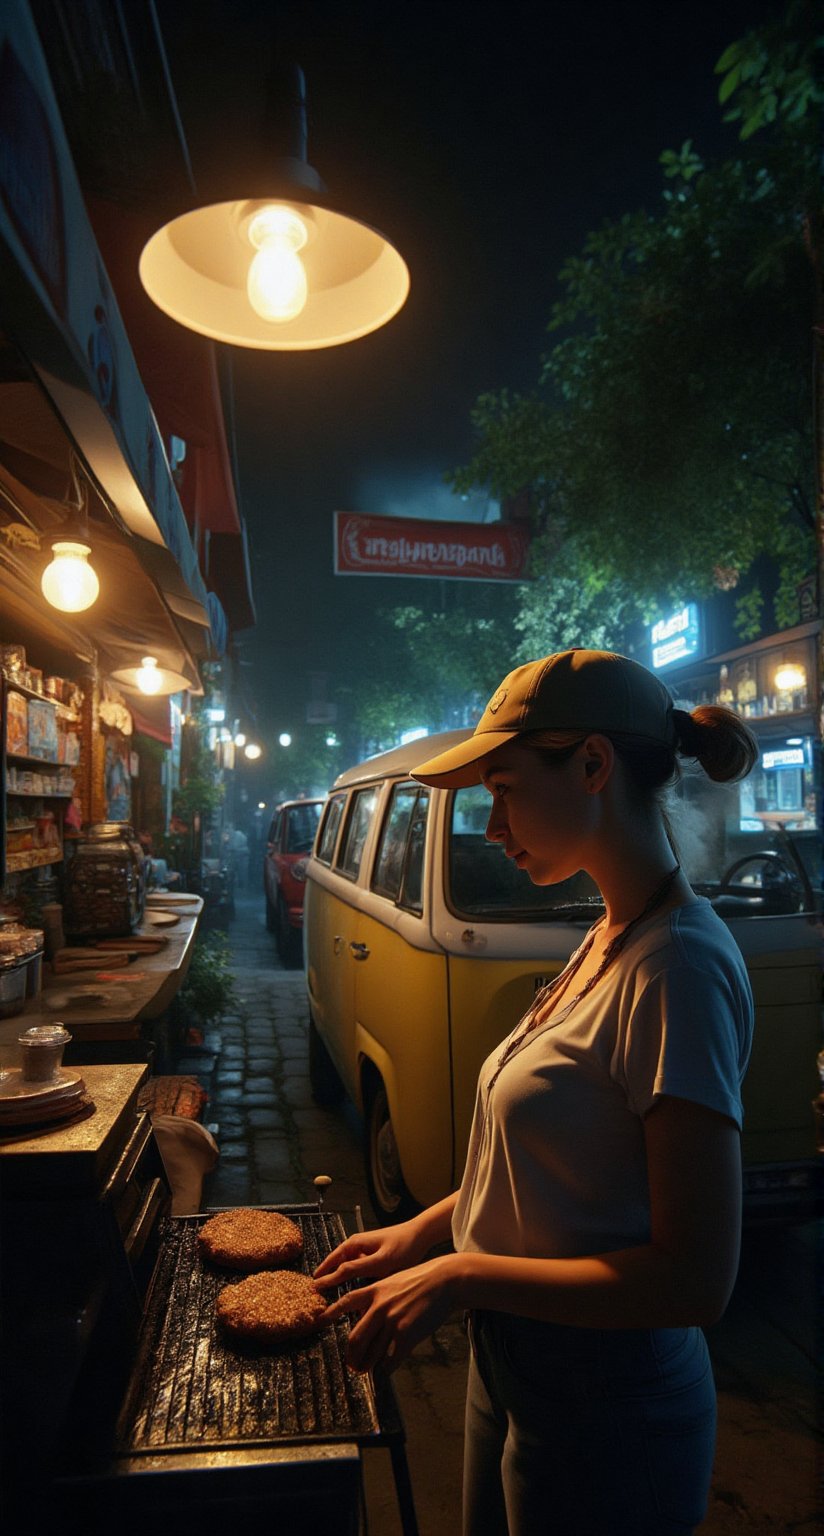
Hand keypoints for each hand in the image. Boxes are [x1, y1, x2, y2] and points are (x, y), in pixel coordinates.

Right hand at [313, 1219, 428, 1289]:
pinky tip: (355, 1294)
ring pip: (347, 1270)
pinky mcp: (373, 1259)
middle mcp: (355, 1247)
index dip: (323, 1278)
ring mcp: (364, 1253)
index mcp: (354, 1244)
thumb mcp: (380, 1260)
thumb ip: (358, 1267)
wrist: (420, 1236)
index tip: (312, 1290)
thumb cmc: (402, 1246)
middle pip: (337, 1266)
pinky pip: (358, 1271)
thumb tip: (335, 1275)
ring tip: (331, 1297)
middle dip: (327, 1278)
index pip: (333, 1265)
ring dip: (340, 1280)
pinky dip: (353, 1281)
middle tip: (317, 1295)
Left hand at [322, 1254, 456, 1373]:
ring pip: (372, 1353)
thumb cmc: (420, 1280)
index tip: (320, 1320)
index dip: (331, 1313)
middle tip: (352, 1365)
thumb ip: (377, 1296)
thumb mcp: (392, 1281)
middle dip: (352, 1356)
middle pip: (356, 1338)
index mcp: (374, 1290)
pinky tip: (385, 1371)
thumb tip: (365, 1315)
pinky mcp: (405, 1335)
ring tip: (366, 1370)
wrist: (443, 1281)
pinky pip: (390, 1359)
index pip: (346, 1302)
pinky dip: (386, 1368)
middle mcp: (379, 1307)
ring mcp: (392, 1322)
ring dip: (367, 1366)